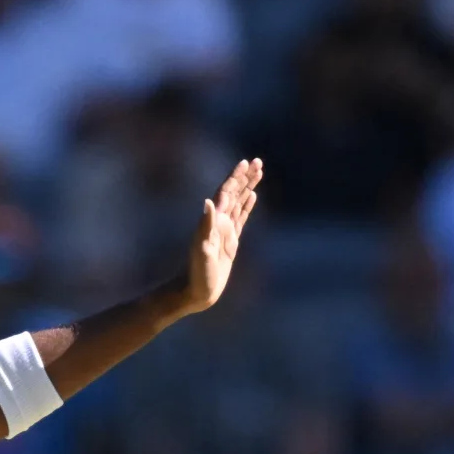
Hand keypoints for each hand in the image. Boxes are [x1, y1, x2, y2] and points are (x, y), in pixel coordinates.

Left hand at [178, 157, 261, 314]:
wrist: (195, 292)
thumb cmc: (197, 274)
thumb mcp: (201, 250)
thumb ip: (205, 226)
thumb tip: (208, 202)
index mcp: (213, 222)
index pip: (226, 193)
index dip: (236, 178)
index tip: (246, 162)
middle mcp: (218, 223)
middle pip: (234, 193)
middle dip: (245, 177)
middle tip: (258, 161)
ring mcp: (225, 231)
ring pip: (239, 203)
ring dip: (248, 187)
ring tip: (258, 172)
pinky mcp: (230, 241)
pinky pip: (241, 218)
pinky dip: (246, 205)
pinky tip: (252, 197)